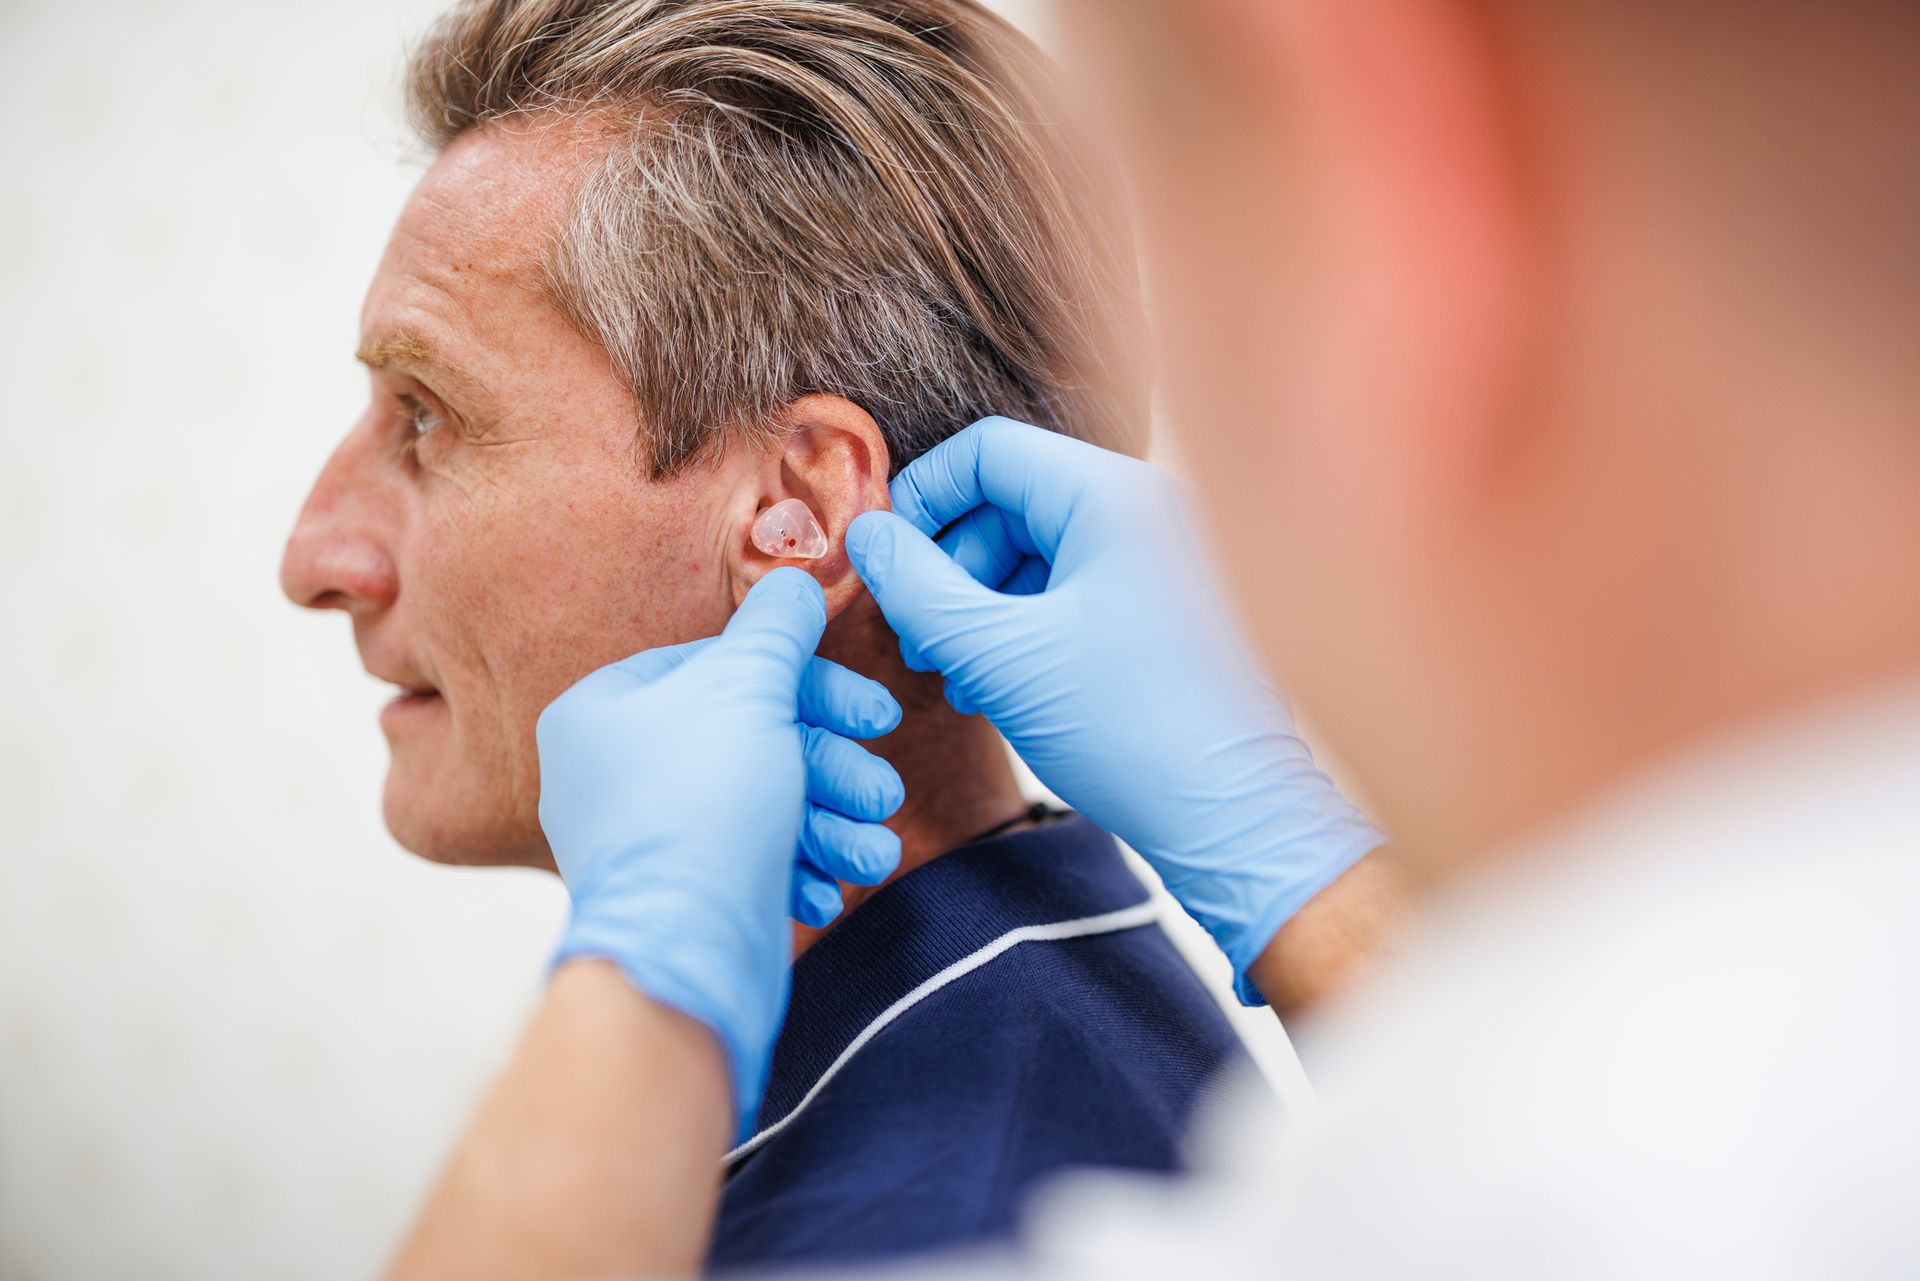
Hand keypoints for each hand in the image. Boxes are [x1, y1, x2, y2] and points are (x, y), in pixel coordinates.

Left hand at [537, 569, 904, 1129]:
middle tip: (882, 789)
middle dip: (830, 765)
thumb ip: (779, 628)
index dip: (808, 685)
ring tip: (874, 851)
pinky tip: (829, 887)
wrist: (681, 956)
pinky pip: (745, 859)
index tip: (872, 714)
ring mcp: (643, 837)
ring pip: (758, 802)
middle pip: (748, 736)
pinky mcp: (677, 895)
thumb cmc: (702, 808)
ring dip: (829, 821)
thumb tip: (799, 582)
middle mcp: (611, 770)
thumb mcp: (750, 687)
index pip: (720, 667)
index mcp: (603, 708)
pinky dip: (797, 865)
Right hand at [846, 418, 1380, 999]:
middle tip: (912, 638)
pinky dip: (1019, 627)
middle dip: (947, 565)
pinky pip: (1070, 590)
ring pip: (1034, 551)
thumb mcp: (997, 656)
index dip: (920, 499)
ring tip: (950, 674)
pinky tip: (991, 688)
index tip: (883, 565)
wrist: (1234, 817)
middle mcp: (1145, 510)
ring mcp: (1159, 559)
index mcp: (1112, 496)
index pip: (987, 451)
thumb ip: (917, 588)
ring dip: (977, 605)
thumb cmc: (1129, 731)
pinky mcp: (1161, 609)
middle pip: (1008, 500)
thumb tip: (865, 537)